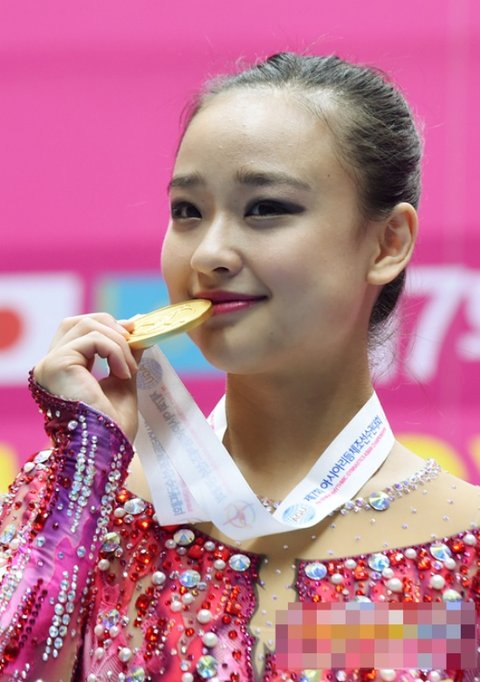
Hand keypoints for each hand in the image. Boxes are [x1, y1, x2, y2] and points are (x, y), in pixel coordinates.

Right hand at [33, 313, 140, 440]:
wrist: (107, 452)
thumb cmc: (112, 428)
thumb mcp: (123, 382)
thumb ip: (125, 356)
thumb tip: (137, 329)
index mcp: (63, 370)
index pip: (79, 331)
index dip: (108, 326)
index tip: (135, 330)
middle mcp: (50, 365)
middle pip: (78, 321)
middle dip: (111, 327)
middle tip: (135, 341)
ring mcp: (50, 364)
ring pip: (87, 326)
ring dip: (118, 343)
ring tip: (131, 369)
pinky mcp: (57, 365)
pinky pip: (92, 339)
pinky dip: (114, 351)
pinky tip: (124, 373)